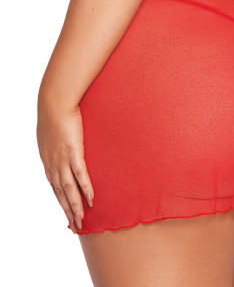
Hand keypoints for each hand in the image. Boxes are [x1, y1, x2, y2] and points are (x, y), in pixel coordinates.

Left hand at [36, 95, 94, 233]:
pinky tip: (90, 200)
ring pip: (69, 189)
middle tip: (75, 226)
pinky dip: (85, 188)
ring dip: (75, 207)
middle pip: (60, 193)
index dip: (61, 201)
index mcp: (48, 160)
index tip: (67, 214)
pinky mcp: (74, 152)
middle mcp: (53, 164)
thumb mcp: (51, 130)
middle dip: (68, 211)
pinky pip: (80, 175)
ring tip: (81, 221)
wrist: (54, 102)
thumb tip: (62, 141)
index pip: (55, 187)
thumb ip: (56, 141)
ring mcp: (63, 160)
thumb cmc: (53, 112)